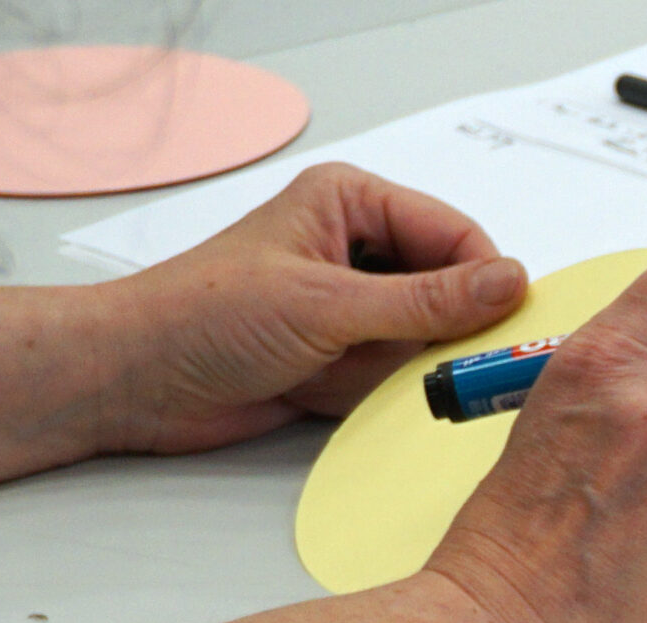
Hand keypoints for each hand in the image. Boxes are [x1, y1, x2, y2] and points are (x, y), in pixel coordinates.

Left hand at [101, 163, 528, 452]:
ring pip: (430, 341)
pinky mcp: (345, 356)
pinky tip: (340, 391)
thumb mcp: (328, 305)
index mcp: (353, 203)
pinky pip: (400, 377)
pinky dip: (385, 394)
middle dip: (445, 334)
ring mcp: (354, 306)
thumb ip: (426, 301)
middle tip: (432, 366)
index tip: (505, 333)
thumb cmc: (204, 317)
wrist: (136, 381)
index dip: (486, 284)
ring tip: (351, 373)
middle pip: (452, 290)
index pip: (457, 236)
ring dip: (406, 369)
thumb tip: (510, 284)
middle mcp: (360, 248)